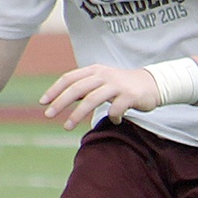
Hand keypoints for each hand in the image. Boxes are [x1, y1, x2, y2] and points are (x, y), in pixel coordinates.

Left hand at [40, 63, 158, 128]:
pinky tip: (115, 122)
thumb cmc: (123, 86)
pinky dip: (113, 118)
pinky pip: (116, 109)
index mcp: (95, 70)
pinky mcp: (130, 95)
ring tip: (66, 126)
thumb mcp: (102, 81)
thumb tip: (61, 98)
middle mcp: (104, 75)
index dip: (54, 90)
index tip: (43, 102)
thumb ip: (84, 87)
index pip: (69, 78)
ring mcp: (117, 85)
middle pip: (77, 88)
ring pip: (92, 99)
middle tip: (48, 115)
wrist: (154, 84)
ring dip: (77, 114)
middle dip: (60, 102)